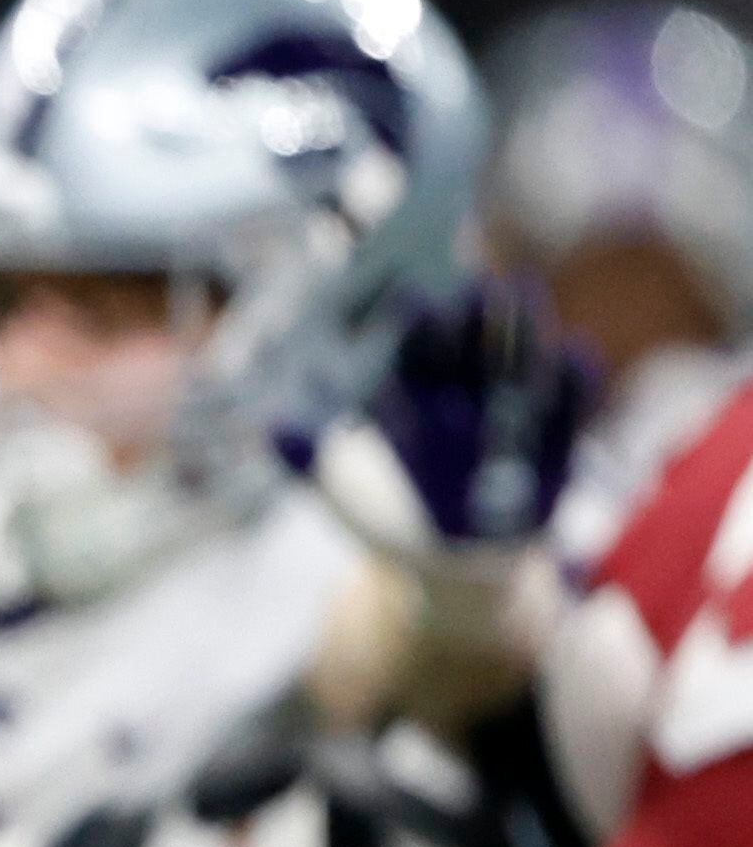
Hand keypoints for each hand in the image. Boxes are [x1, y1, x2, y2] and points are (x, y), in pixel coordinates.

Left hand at [321, 279, 596, 568]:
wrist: (451, 565)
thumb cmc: (388, 520)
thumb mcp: (337, 496)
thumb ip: (305, 462)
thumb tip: (271, 428)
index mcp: (410, 402)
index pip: (408, 357)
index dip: (412, 328)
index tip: (414, 295)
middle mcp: (460, 399)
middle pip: (465, 350)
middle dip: (468, 317)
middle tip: (473, 281)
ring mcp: (510, 416)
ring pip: (516, 364)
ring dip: (522, 329)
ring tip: (523, 290)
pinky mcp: (554, 444)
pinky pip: (567, 410)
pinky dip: (574, 385)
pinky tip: (576, 352)